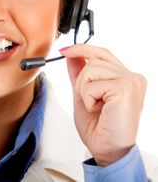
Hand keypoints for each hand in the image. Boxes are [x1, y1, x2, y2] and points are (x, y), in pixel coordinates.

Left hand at [60, 44, 146, 165]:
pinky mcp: (125, 88)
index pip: (102, 53)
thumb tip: (71, 54)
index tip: (64, 50)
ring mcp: (132, 81)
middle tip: (90, 101)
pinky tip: (99, 110)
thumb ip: (79, 73)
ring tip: (97, 106)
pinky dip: (88, 98)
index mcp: (127, 77)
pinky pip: (91, 84)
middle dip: (82, 80)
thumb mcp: (83, 94)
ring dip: (84, 90)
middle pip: (93, 59)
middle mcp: (133, 77)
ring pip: (90, 69)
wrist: (107, 150)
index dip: (82, 49)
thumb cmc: (99, 128)